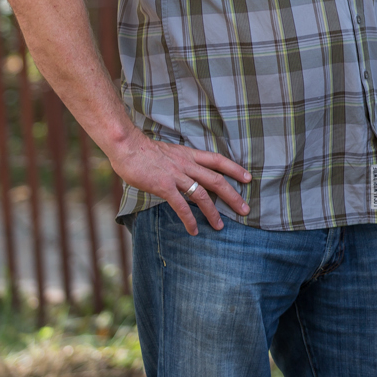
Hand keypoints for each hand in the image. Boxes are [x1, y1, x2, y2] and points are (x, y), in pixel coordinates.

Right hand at [106, 131, 251, 235]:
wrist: (127, 146)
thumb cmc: (145, 151)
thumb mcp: (170, 152)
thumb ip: (181, 163)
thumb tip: (187, 174)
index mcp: (189, 155)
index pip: (218, 160)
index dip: (235, 169)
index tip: (248, 178)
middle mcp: (187, 164)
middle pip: (217, 180)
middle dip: (233, 196)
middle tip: (245, 210)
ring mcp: (176, 175)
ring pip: (202, 194)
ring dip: (213, 212)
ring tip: (220, 226)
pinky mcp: (164, 186)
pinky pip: (181, 205)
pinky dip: (189, 219)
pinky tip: (193, 230)